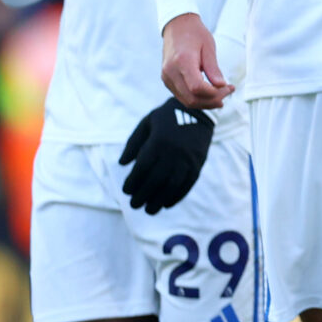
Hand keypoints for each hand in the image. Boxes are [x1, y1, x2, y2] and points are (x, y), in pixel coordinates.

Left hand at [118, 99, 213, 213]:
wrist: (199, 111)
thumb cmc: (167, 116)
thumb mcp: (146, 123)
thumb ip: (133, 143)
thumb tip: (123, 163)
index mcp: (158, 142)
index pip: (143, 167)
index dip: (133, 181)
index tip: (126, 191)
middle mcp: (173, 153)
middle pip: (156, 180)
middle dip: (143, 195)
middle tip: (134, 205)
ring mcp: (188, 159)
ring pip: (172, 185)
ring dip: (159, 200)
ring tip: (150, 210)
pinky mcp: (198, 163)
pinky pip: (188, 184)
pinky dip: (177, 196)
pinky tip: (167, 203)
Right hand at [160, 13, 232, 108]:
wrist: (176, 26)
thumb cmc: (195, 34)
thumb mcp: (209, 47)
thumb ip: (213, 68)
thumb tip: (221, 86)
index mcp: (182, 62)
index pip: (197, 88)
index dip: (214, 93)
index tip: (228, 88)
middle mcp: (170, 72)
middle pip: (192, 98)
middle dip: (212, 101)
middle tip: (228, 92)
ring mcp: (166, 77)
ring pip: (186, 100)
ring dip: (206, 102)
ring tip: (222, 95)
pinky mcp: (167, 80)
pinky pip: (182, 95)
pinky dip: (197, 98)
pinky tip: (210, 92)